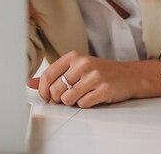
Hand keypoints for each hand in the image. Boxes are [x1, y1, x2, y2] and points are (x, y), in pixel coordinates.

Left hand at [29, 51, 160, 107]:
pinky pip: (83, 104)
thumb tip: (31, 83)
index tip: (46, 96)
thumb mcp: (76, 68)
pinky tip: (91, 98)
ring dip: (72, 102)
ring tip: (81, 96)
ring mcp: (94, 76)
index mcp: (74, 57)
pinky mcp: (104, 90)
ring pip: (68, 99)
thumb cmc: (100, 72)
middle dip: (58, 99)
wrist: (129, 75)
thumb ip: (54, 75)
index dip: (43, 90)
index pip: (48, 74)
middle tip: (66, 97)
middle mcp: (83, 64)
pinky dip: (84, 105)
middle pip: (56, 89)